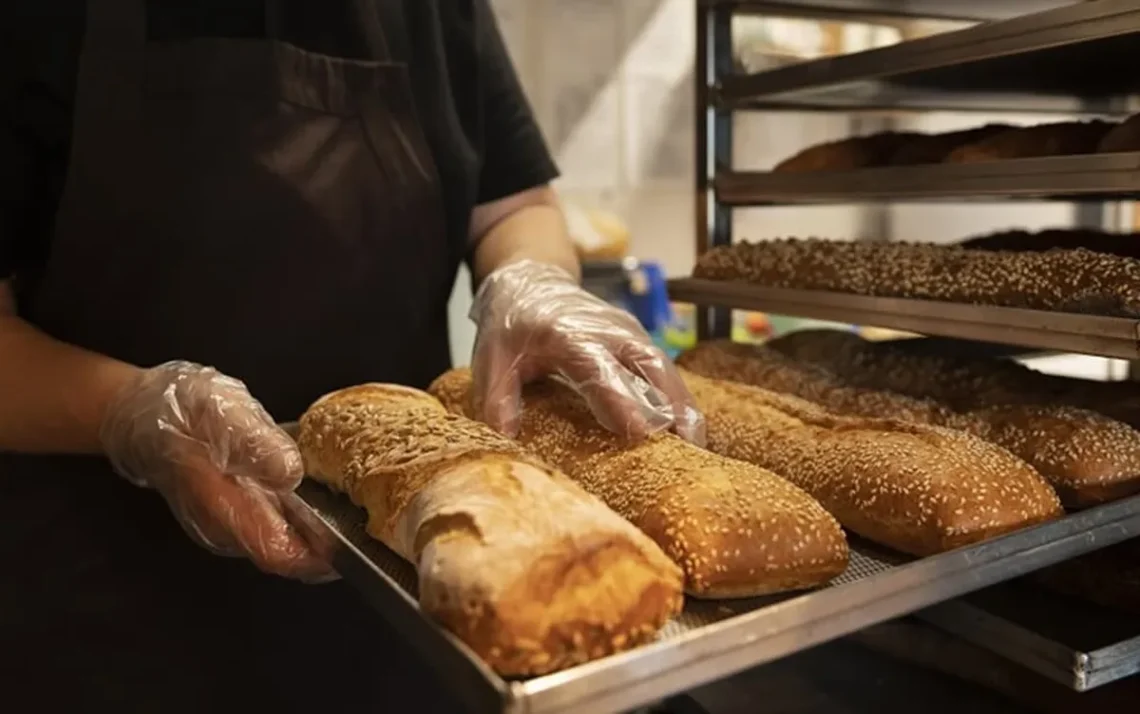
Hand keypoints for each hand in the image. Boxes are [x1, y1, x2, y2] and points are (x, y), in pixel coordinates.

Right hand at [100, 362, 335, 581]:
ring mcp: (227, 522)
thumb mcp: (222, 412)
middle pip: (284, 555)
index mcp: (224, 506)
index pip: (277, 552)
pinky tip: (326, 501)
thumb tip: (291, 472)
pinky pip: (272, 528)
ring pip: (279, 543)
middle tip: (369, 530)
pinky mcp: (231, 512)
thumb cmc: (181, 411)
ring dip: (316, 537)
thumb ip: (255, 443)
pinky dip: (302, 522)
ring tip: (357, 517)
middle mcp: (226, 526)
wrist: (138, 413)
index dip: (317, 558)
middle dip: (327, 550)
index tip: (354, 548)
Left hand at [470, 259, 704, 444]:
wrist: (531, 283)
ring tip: (696, 445)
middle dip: (671, 404)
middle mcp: (607, 331)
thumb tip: (505, 436)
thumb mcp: (491, 357)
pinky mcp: (638, 340)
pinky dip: (678, 399)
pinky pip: (664, 370)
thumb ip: (497, 396)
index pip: (598, 367)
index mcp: (568, 334)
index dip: (620, 398)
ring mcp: (628, 333)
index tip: (639, 431)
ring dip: (682, 404)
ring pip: (665, 368)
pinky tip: (687, 430)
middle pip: (649, 365)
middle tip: (687, 447)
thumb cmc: (512, 323)